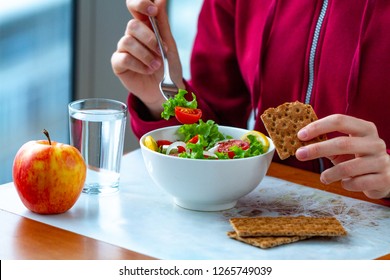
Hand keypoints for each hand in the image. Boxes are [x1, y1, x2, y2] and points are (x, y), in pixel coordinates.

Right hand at [111, 0, 183, 116]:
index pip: (135, 7)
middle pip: (132, 25)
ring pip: (127, 41)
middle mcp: (133, 36)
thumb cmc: (168, 68)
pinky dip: (138, 65)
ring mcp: (124, 50)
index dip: (140, 4)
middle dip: (149, 38)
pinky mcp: (119, 64)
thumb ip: (163, 23)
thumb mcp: (169, 45)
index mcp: (146, 27)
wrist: (167, 91)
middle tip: (161, 51)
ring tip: (156, 65)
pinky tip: (147, 70)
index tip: (153, 9)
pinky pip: (123, 58)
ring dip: (145, 54)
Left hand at [295, 114, 389, 198]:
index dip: (318, 126)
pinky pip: (356, 183)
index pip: (339, 121)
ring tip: (323, 177)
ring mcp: (381, 161)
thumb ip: (326, 140)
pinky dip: (345, 185)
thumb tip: (299, 139)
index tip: (300, 135)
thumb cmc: (358, 158)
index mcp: (365, 128)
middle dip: (317, 149)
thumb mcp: (344, 146)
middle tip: (299, 155)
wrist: (386, 176)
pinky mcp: (383, 179)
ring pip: (348, 168)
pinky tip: (344, 183)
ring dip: (329, 174)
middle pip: (342, 143)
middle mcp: (375, 142)